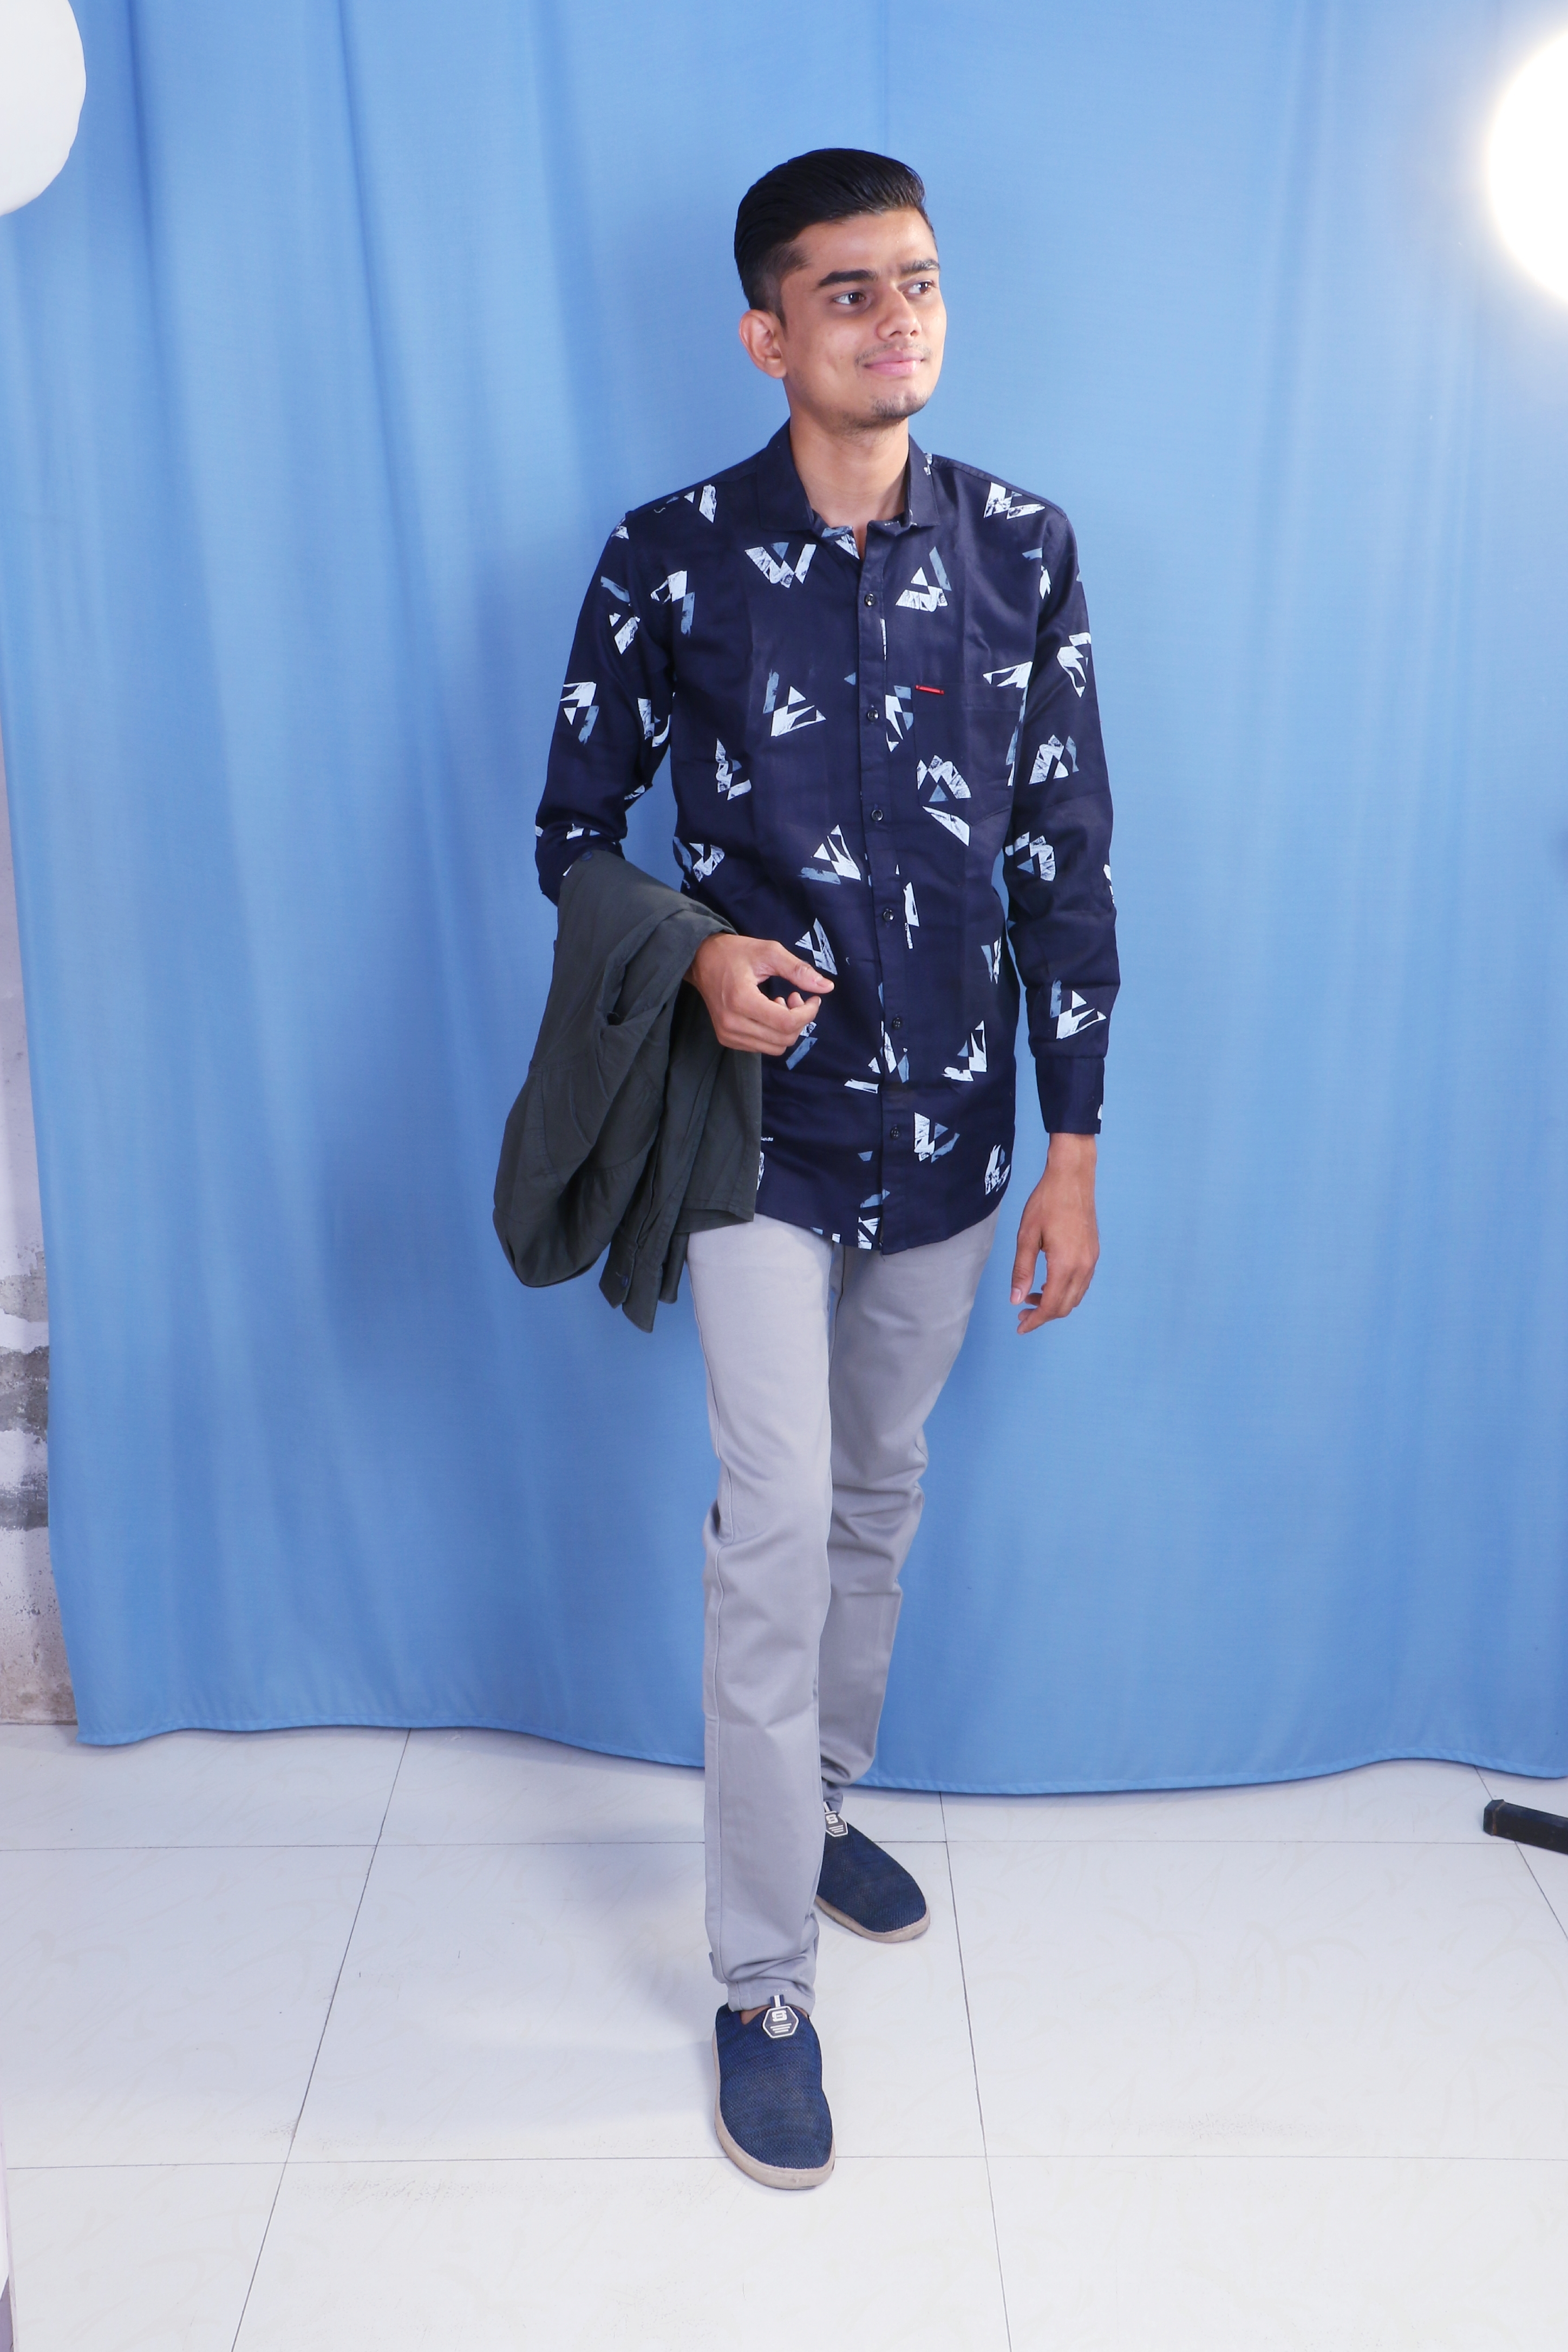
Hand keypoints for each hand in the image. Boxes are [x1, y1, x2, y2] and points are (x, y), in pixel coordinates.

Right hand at [686, 932, 833, 1054]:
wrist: (700, 960)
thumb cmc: (735, 952)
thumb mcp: (769, 952)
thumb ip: (799, 970)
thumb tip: (828, 988)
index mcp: (741, 1000)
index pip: (786, 1023)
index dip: (808, 1013)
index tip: (813, 998)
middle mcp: (732, 1023)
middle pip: (784, 1039)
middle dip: (799, 1020)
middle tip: (795, 997)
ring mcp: (728, 1034)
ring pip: (775, 1047)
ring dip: (787, 1028)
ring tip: (780, 1004)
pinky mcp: (727, 1039)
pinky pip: (762, 1047)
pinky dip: (773, 1033)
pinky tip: (768, 1012)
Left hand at [1009, 1134, 1098, 1332]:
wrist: (1072, 1177)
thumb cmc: (1046, 1202)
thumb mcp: (1026, 1236)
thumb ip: (1022, 1270)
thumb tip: (1016, 1299)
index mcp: (1065, 1264)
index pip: (1050, 1306)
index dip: (1035, 1320)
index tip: (1020, 1326)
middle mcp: (1083, 1266)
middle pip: (1065, 1306)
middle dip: (1043, 1315)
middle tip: (1021, 1312)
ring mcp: (1091, 1260)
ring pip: (1075, 1296)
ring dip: (1054, 1303)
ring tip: (1031, 1296)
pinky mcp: (1093, 1252)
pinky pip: (1081, 1283)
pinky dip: (1065, 1291)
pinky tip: (1048, 1282)